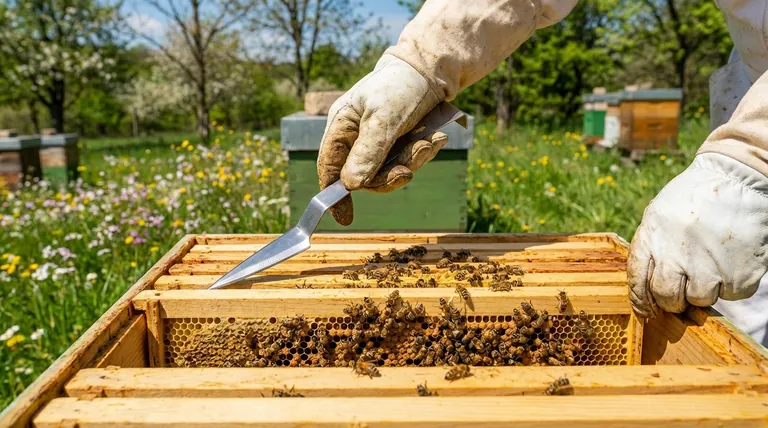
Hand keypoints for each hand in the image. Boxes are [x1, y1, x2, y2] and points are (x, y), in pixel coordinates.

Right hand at [317, 54, 444, 225]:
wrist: (434, 68)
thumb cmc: (401, 85)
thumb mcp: (384, 118)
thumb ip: (368, 152)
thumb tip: (351, 186)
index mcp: (342, 126)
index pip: (329, 167)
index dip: (334, 194)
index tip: (345, 218)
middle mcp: (357, 136)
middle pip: (365, 176)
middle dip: (390, 174)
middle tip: (410, 168)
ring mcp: (379, 141)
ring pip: (390, 171)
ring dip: (413, 161)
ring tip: (431, 141)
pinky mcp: (400, 142)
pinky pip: (407, 161)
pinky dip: (423, 153)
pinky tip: (435, 137)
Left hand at [628, 153, 767, 317]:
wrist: (738, 179)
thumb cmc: (696, 197)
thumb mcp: (659, 214)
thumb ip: (651, 245)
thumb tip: (646, 283)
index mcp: (651, 239)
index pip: (637, 282)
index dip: (641, 301)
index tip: (647, 310)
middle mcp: (675, 257)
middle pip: (666, 297)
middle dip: (673, 300)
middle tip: (683, 291)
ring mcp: (707, 268)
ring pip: (699, 299)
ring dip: (705, 289)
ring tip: (712, 264)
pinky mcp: (738, 276)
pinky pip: (731, 294)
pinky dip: (732, 282)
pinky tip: (732, 258)